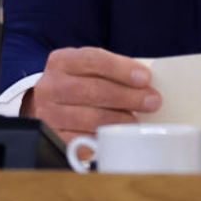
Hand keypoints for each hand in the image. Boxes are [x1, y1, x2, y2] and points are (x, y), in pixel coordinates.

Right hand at [23, 47, 161, 143]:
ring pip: (89, 118)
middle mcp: (51, 86)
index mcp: (61, 61)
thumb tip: (146, 83)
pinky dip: (104, 138)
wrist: (47, 107)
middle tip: (152, 101)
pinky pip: (83, 140)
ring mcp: (49, 113)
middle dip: (128, 96)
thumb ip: (113, 72)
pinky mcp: (54, 137)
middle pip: (93, 90)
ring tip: (138, 121)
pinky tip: (119, 136)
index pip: (92, 60)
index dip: (120, 69)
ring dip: (119, 120)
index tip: (145, 78)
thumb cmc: (78, 85)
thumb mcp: (89, 70)